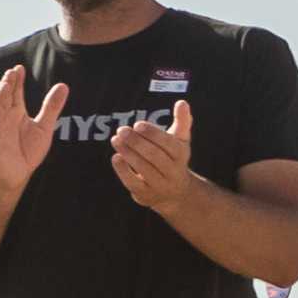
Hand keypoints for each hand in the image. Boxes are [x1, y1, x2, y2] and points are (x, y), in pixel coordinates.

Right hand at [0, 65, 71, 192]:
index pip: (14, 92)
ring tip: (5, 83)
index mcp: (16, 112)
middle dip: (7, 84)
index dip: (16, 81)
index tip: (20, 68)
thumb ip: (51, 107)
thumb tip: (63, 85)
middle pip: (4, 96)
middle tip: (13, 72)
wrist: (17, 175)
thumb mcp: (44, 127)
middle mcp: (5, 117)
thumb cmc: (28, 152)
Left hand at [112, 100, 198, 215]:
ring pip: (143, 168)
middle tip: (122, 130)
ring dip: (128, 152)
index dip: (153, 134)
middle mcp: (173, 171)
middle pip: (155, 156)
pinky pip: (133, 183)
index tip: (138, 124)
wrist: (175, 193)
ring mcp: (159, 185)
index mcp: (181, 155)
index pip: (168, 144)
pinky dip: (123, 170)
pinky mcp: (145, 194)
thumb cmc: (173, 159)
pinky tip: (115, 157)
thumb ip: (182, 121)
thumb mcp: (180, 141)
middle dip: (137, 142)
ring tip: (115, 139)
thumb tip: (182, 102)